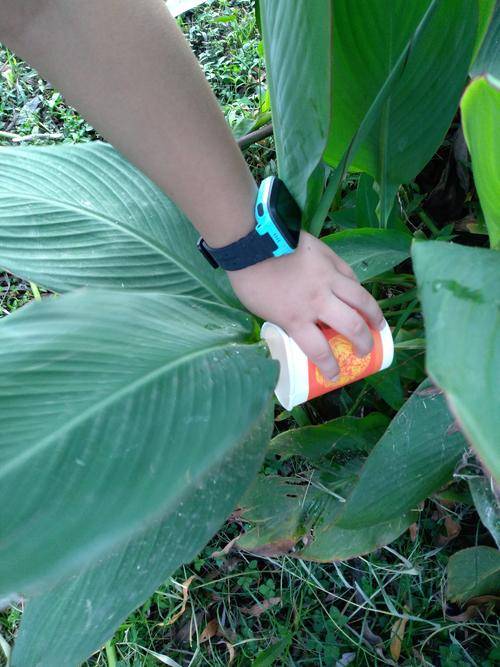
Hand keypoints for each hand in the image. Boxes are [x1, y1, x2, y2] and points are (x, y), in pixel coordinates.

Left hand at [227, 231, 384, 379]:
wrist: (252, 241)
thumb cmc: (250, 279)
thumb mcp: (264, 311)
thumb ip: (287, 320)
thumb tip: (300, 325)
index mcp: (296, 318)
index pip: (320, 351)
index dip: (330, 367)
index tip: (334, 374)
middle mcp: (317, 301)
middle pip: (351, 326)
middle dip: (362, 343)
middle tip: (364, 350)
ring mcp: (327, 278)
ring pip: (361, 299)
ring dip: (373, 315)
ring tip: (378, 325)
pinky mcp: (330, 258)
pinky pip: (350, 276)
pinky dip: (357, 288)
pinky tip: (359, 295)